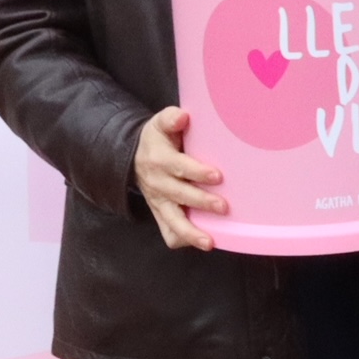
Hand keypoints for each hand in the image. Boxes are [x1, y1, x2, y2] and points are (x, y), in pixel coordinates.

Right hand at [135, 108, 226, 250]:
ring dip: (191, 233)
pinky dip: (183, 239)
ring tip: (209, 242)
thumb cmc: (158, 139)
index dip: (198, 172)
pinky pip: (168, 232)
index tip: (218, 176)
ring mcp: (158, 202)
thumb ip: (171, 118)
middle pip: (180, 195)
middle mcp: (157, 183)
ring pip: (172, 221)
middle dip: (202, 202)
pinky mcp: (160, 214)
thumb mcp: (160, 123)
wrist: (134, 157)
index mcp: (159, 159)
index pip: (180, 167)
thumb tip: (183, 116)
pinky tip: (201, 242)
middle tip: (223, 207)